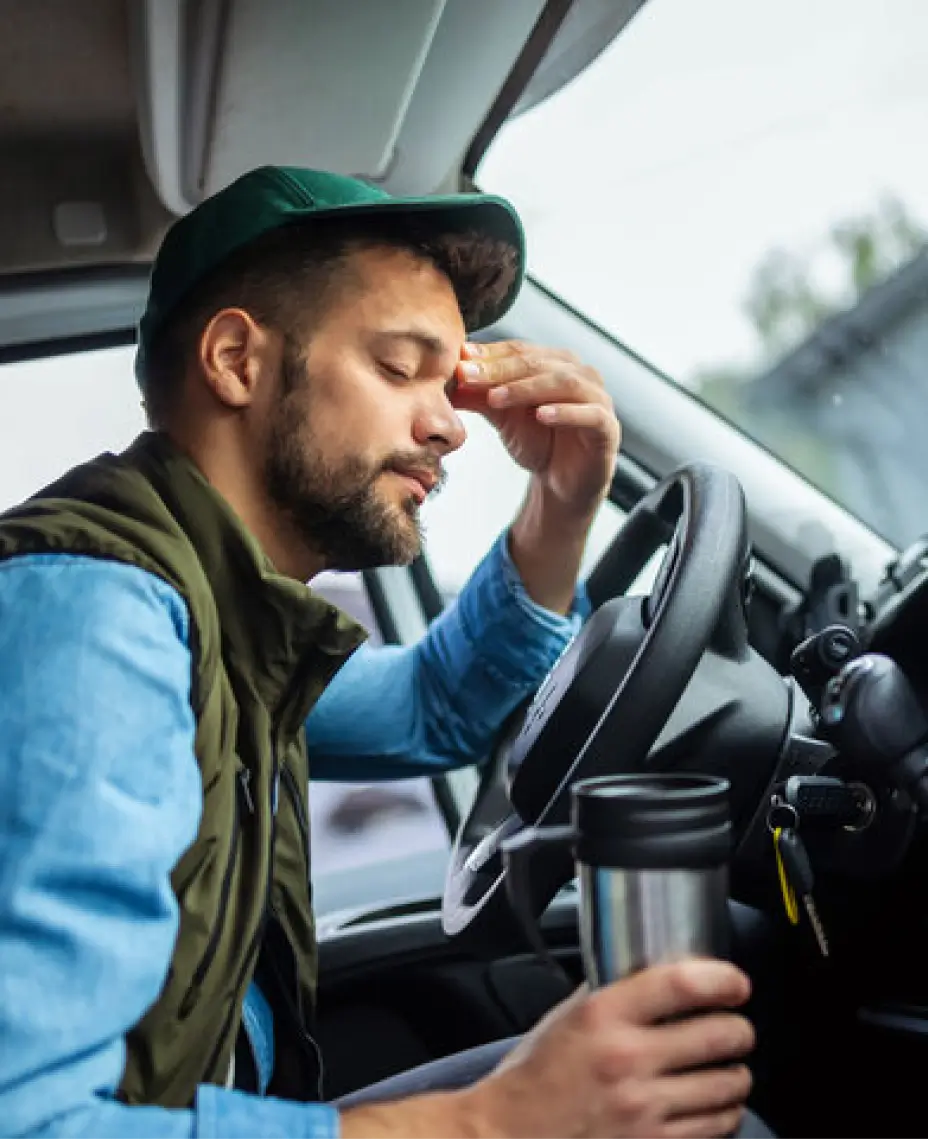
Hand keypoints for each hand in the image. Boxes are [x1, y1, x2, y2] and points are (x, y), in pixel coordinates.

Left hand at [453, 341, 620, 520]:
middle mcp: (579, 373)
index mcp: (554, 363)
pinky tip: (541, 415)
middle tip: (468, 376)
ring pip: (564, 383)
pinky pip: (590, 414)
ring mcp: (597, 398)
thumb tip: (450, 378)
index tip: (458, 361)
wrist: (561, 482)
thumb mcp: (503, 417)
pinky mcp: (607, 427)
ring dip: (528, 388)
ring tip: (497, 398)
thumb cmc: (537, 441)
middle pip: (538, 362)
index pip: (519, 350)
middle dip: (500, 370)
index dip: (489, 355)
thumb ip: (480, 396)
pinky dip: (566, 412)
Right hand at [463, 958, 754, 1138]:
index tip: (735, 983)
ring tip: (728, 1067)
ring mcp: (643, 1109)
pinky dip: (723, 1113)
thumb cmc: (536, 1075)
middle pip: (719, 1036)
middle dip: (739, 1029)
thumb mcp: (567, 1016)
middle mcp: (627, 1060)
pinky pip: (716, 1127)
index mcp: (603, 1016)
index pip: (682, 984)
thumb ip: (611, 992)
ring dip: (735, 1074)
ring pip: (727, 1086)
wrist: (511, 1135)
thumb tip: (654, 971)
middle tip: (736, 1027)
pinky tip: (713, 1103)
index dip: (722, 979)